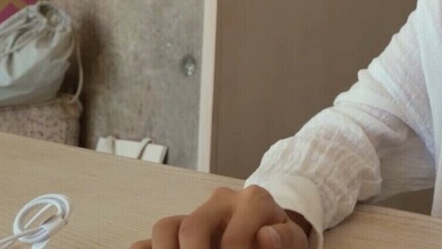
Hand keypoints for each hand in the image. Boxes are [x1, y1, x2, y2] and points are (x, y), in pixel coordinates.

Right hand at [130, 185, 309, 248]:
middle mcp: (221, 200)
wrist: (274, 236)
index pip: (234, 238)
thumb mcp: (292, 242)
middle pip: (192, 227)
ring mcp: (196, 213)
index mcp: (254, 200)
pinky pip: (148, 240)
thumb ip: (285, 240)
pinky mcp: (177, 231)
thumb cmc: (282, 241)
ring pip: (165, 227)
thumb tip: (266, 235)